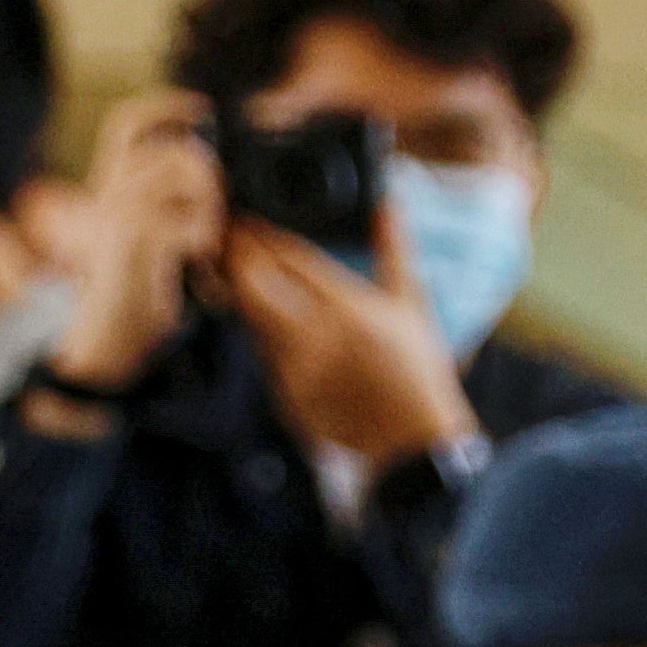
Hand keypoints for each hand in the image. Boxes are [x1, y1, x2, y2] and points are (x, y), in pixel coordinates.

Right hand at [43, 90, 223, 404]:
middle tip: (210, 217)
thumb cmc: (137, 285)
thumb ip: (170, 196)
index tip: (203, 109)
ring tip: (203, 241)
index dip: (164, 106)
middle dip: (208, 178)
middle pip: (176, 149)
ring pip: (184, 175)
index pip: (126, 124)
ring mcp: (116, 216)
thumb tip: (210, 164)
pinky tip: (195, 261)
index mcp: (111, 185)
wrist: (106, 340)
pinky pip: (187, 223)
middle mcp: (108, 193)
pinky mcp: (130, 245)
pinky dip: (203, 240)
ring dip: (209, 208)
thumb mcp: (153, 230)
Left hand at [222, 212, 475, 471]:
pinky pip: (267, 357)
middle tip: (227, 236)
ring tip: (236, 268)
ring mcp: (295, 371)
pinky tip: (265, 319)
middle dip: (236, 258)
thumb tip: (387, 204)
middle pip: (255, 288)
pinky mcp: (286, 397)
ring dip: (243, 294)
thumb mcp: (413, 304)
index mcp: (349, 310)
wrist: (410, 442)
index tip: (247, 219)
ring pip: (253, 323)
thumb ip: (395, 250)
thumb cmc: (419, 369)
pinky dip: (264, 334)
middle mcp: (316, 339)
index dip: (263, 237)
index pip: (292, 262)